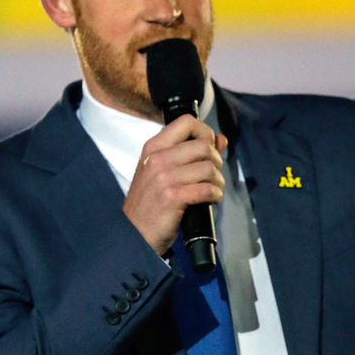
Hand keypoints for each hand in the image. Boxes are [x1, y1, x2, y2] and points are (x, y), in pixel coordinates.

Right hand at [122, 115, 227, 254]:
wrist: (134, 231)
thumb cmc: (149, 202)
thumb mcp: (162, 171)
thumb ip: (190, 152)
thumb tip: (220, 139)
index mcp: (153, 148)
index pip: (187, 122)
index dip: (206, 132)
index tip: (210, 146)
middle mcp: (157, 159)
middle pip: (204, 145)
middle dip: (217, 160)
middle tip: (213, 174)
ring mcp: (164, 178)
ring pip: (209, 168)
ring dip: (218, 180)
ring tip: (214, 188)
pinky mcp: (173, 198)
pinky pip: (207, 189)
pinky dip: (216, 195)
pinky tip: (212, 199)